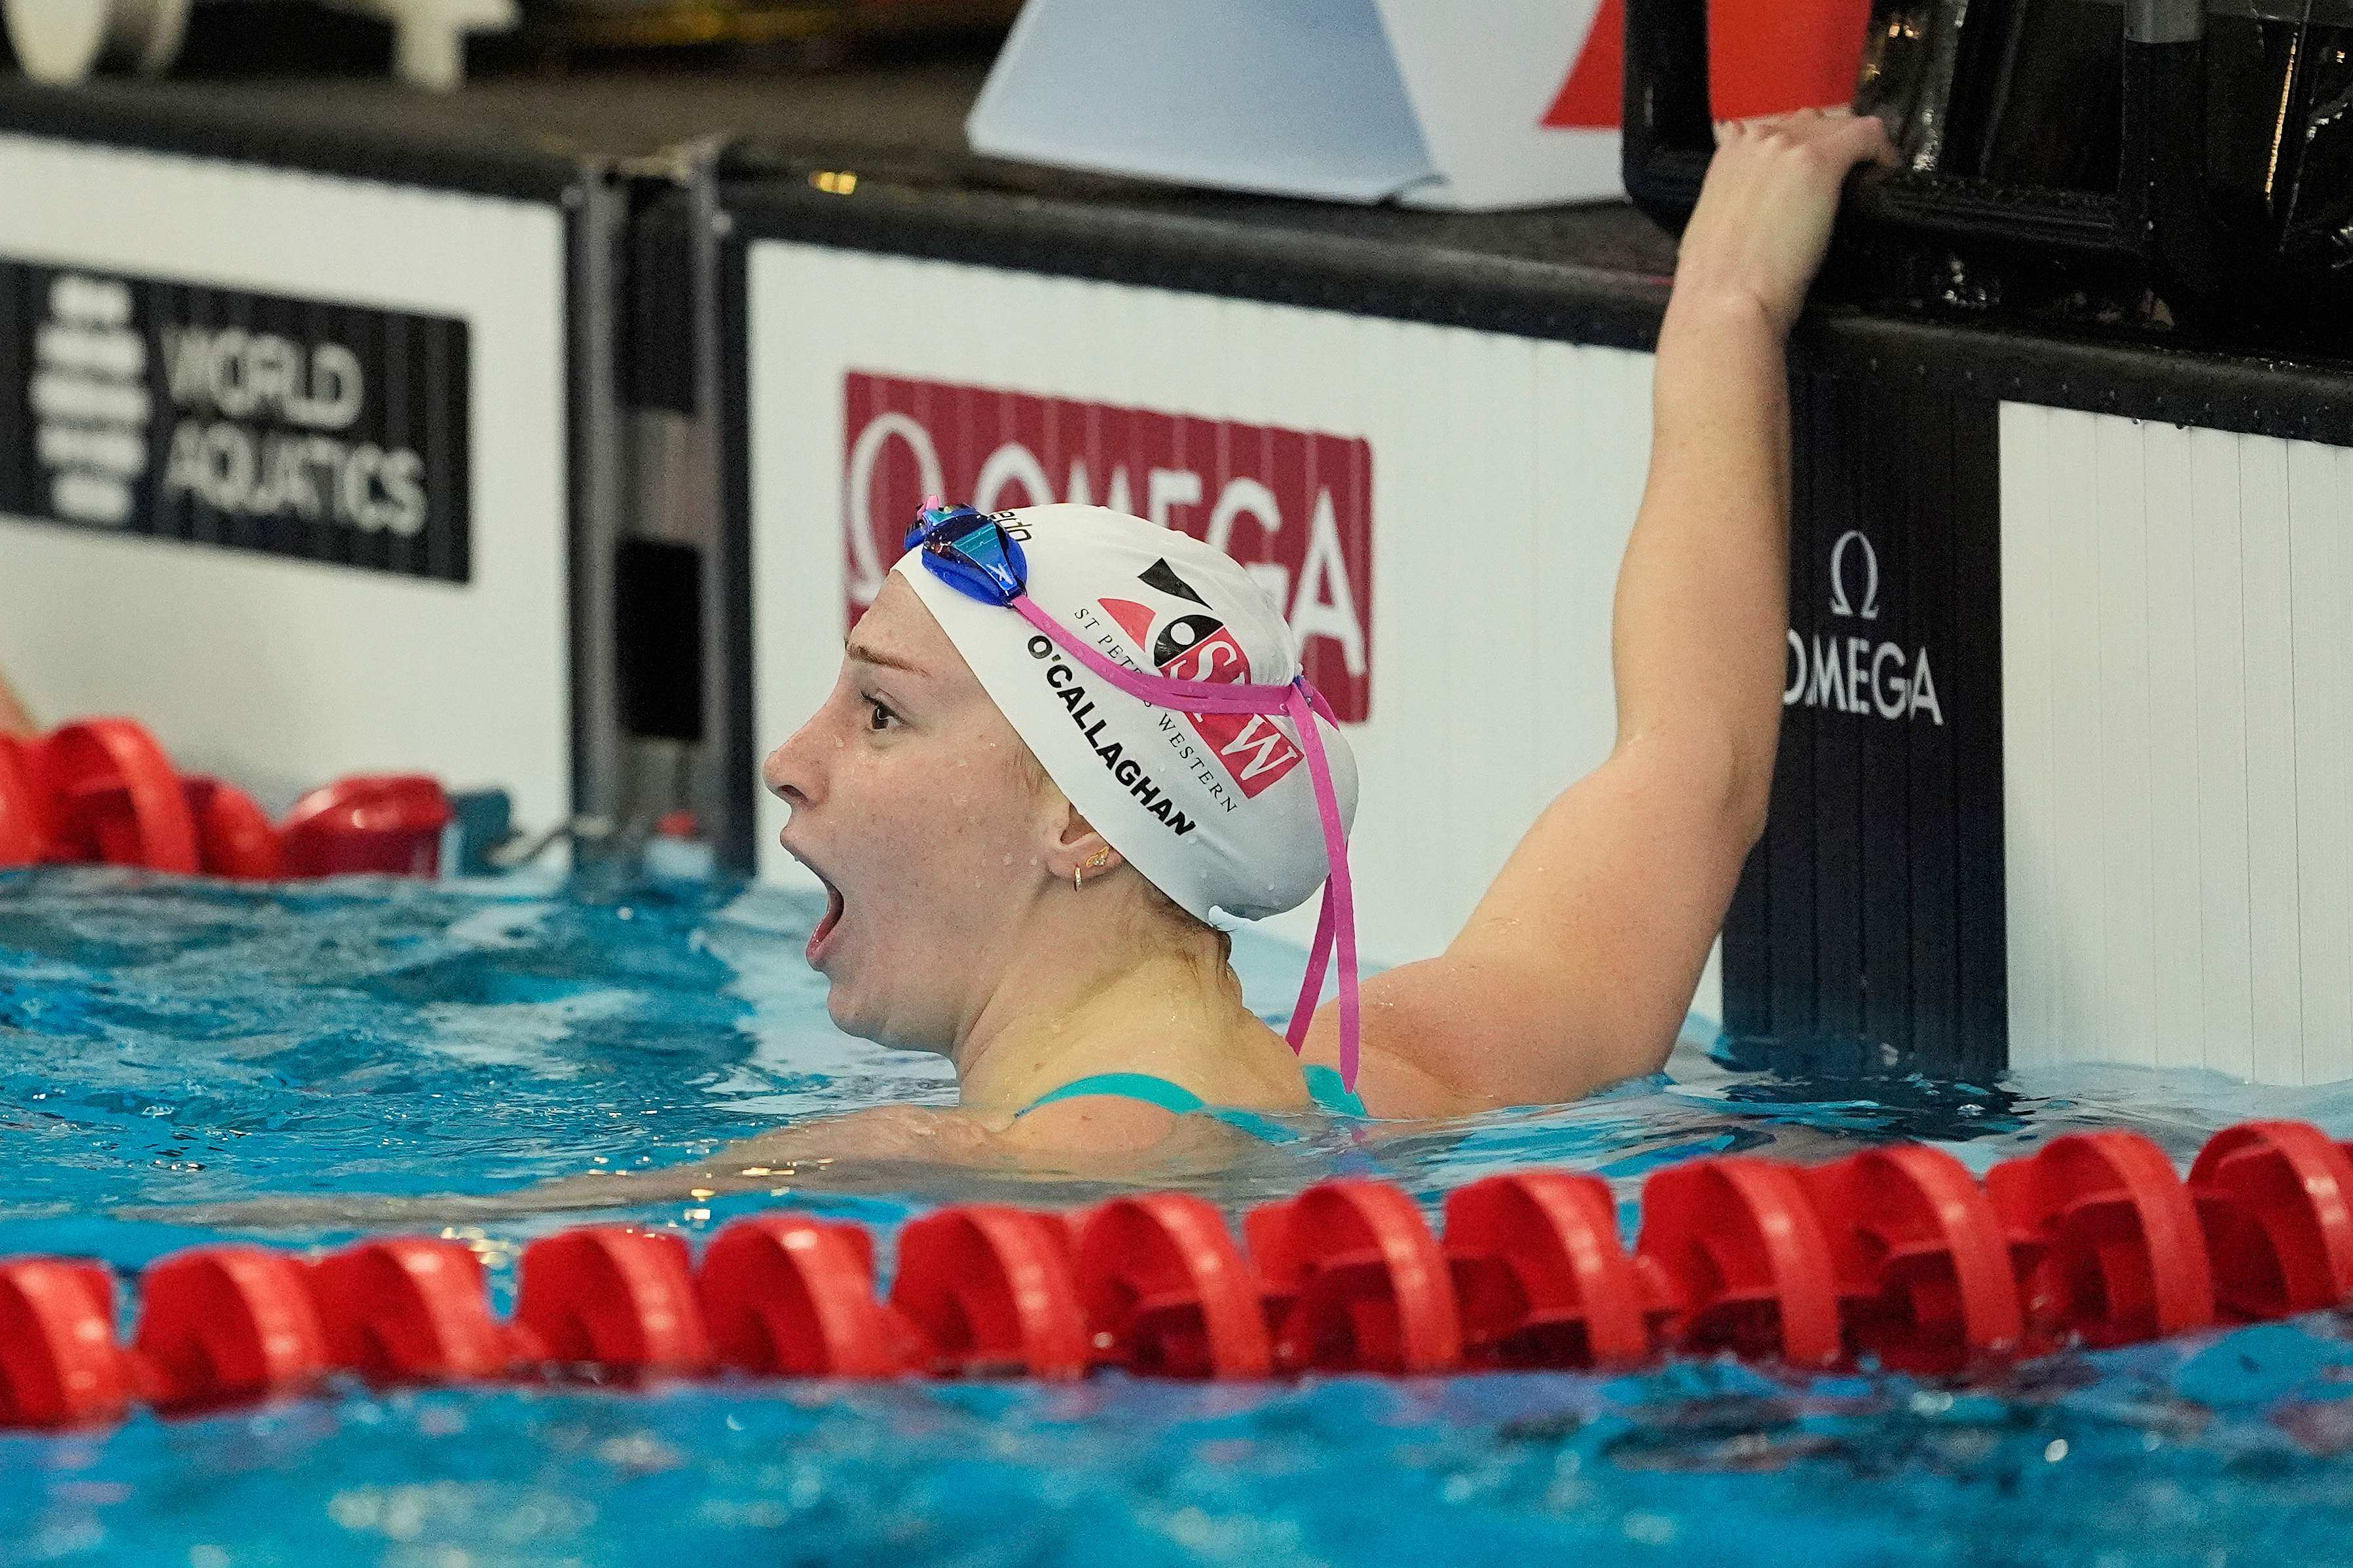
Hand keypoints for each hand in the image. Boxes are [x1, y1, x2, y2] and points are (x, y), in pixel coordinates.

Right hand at [1668, 109, 1897, 337]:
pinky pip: (1867, 135)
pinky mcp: (1820, 162)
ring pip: (1839, 124)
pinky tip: (1887, 170)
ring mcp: (1788, 147)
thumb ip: (1735, 197)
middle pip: (1811, 122)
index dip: (1802, 147)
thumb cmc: (1718, 278)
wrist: (1726, 297)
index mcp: (1729, 153)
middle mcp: (1757, 139)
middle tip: (1846, 175)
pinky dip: (1882, 151)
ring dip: (1854, 146)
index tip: (1813, 169)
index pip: (1776, 129)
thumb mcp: (1715, 223)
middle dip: (1830, 144)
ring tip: (1868, 172)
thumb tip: (1754, 206)